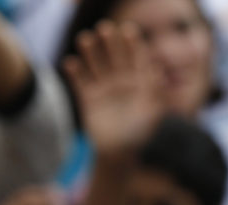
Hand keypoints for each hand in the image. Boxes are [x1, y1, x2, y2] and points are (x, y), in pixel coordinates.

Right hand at [62, 21, 163, 160]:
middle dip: (111, 42)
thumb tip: (157, 71)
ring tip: (85, 38)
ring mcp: (104, 88)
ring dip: (91, 50)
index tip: (129, 31)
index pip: (136, 58)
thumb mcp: (151, 114)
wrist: (118, 153)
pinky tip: (70, 62)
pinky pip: (80, 80)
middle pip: (115, 56)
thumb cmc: (139, 135)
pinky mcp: (88, 97)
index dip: (133, 44)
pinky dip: (75, 71)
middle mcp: (121, 81)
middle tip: (105, 28)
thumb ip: (155, 93)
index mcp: (139, 82)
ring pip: (96, 64)